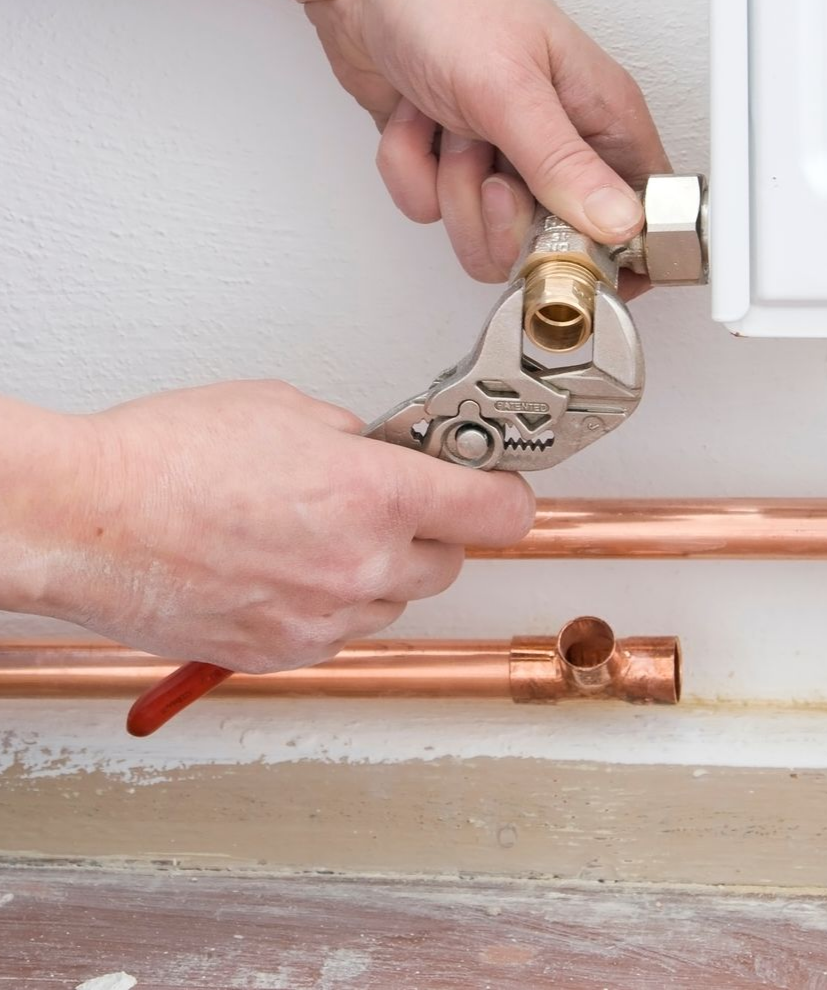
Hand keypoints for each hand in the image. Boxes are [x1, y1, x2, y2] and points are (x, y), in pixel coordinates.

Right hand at [23, 382, 533, 672]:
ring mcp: (324, 618)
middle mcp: (361, 564)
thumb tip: (387, 452)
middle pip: (449, 562)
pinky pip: (341, 631)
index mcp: (376, 493)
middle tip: (392, 501)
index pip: (499, 511)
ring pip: (394, 602)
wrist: (86, 519)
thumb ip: (358, 439)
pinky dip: (332, 604)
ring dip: (379, 571)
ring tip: (318, 532)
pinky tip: (288, 566)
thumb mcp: (287, 409)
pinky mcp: (284, 652)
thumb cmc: (167, 457)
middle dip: (431, 531)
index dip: (503, 494)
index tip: (496, 484)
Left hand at [306, 0, 670, 282]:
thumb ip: (563, 165)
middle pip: (553, 242)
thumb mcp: (510, 87)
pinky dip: (410, 169)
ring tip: (448, 127)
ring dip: (449, 188)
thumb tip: (620, 223)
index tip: (563, 244)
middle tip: (487, 168)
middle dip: (501, 216)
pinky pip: (432, 208)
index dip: (609, 246)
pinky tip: (416, 120)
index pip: (639, 213)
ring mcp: (503, 153)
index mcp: (601, 116)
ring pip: (486, 234)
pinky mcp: (451, 159)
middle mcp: (559, 140)